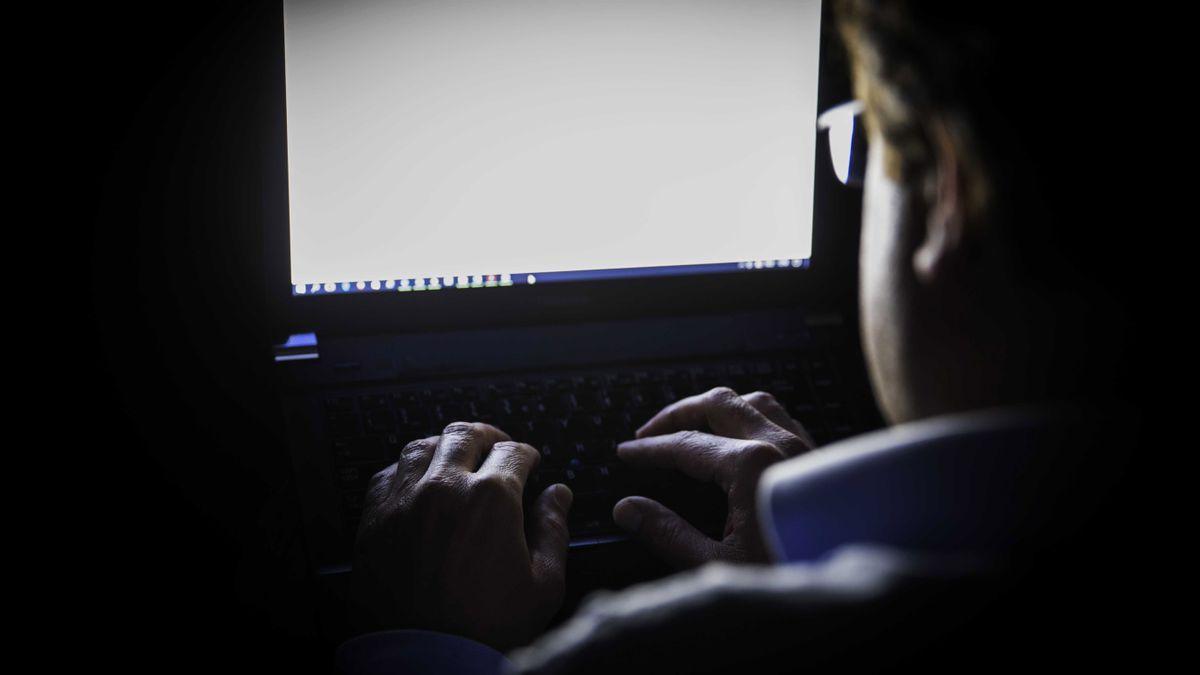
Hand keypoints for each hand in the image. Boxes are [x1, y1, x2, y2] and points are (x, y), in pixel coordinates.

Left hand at [350, 422, 572, 649]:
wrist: (423, 659)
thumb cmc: (486, 629)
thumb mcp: (543, 585)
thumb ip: (554, 531)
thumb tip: (559, 495)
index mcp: (492, 498)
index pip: (513, 451)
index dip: (526, 455)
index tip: (529, 462)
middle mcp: (445, 487)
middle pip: (465, 434)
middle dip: (487, 436)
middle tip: (496, 445)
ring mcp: (405, 499)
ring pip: (423, 446)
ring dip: (444, 445)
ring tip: (455, 456)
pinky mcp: (374, 518)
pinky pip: (387, 474)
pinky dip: (406, 470)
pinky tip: (416, 482)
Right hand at [613, 387, 813, 567]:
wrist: (852, 585)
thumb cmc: (790, 576)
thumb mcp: (718, 564)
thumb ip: (667, 533)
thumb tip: (628, 510)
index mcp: (752, 466)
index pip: (686, 445)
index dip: (650, 449)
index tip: (626, 453)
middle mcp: (780, 445)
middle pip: (718, 404)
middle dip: (678, 414)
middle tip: (649, 433)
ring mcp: (804, 447)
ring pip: (753, 402)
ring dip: (717, 408)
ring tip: (692, 425)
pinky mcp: (820, 458)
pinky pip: (781, 418)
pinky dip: (752, 416)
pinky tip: (740, 438)